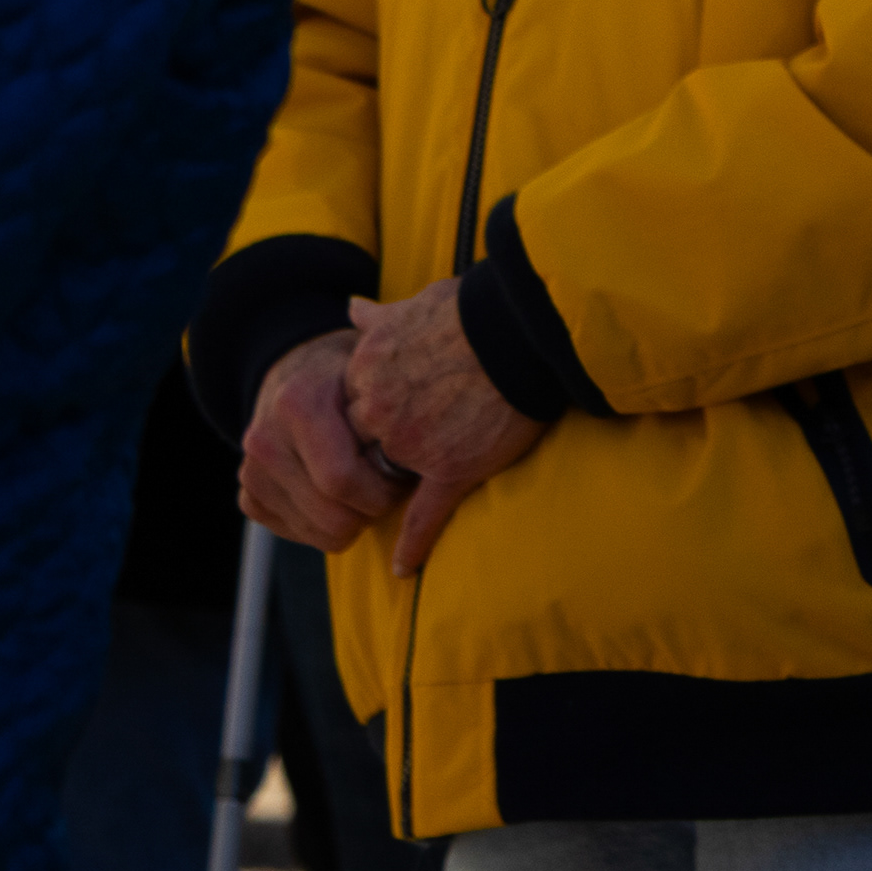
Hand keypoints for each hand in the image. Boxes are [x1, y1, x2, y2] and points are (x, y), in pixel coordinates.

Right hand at [240, 330, 402, 552]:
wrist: (297, 368)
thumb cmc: (350, 373)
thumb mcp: (375, 375)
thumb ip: (392, 413)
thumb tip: (428, 464)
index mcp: (298, 404)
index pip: (341, 479)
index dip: (384, 492)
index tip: (406, 479)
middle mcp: (265, 439)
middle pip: (332, 516)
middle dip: (373, 511)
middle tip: (392, 489)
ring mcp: (252, 470)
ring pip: (317, 532)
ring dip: (352, 519)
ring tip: (369, 487)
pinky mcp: (249, 494)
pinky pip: (296, 534)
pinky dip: (326, 523)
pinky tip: (340, 494)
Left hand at [340, 282, 546, 576]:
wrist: (521, 328)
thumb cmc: (474, 309)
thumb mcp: (417, 304)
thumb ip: (379, 316)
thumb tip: (351, 307)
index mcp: (368, 367)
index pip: (350, 404)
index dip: (371, 411)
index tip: (390, 411)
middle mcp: (380, 409)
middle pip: (363, 443)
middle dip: (379, 446)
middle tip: (407, 442)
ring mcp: (412, 445)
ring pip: (389, 477)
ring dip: (399, 479)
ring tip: (419, 478)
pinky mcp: (451, 470)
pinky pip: (423, 516)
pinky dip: (411, 545)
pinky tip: (403, 567)